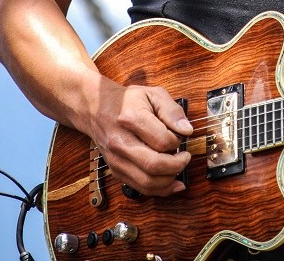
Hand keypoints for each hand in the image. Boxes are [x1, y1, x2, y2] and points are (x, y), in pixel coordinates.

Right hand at [88, 78, 192, 196]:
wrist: (96, 108)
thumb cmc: (127, 100)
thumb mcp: (153, 94)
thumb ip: (172, 111)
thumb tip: (187, 130)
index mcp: (131, 118)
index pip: (162, 140)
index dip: (178, 141)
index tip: (182, 136)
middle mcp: (120, 142)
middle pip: (154, 165)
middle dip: (177, 165)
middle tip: (186, 157)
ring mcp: (116, 159)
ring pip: (147, 182)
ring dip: (169, 180)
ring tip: (179, 168)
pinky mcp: (115, 170)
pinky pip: (139, 188)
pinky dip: (158, 189)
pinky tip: (171, 183)